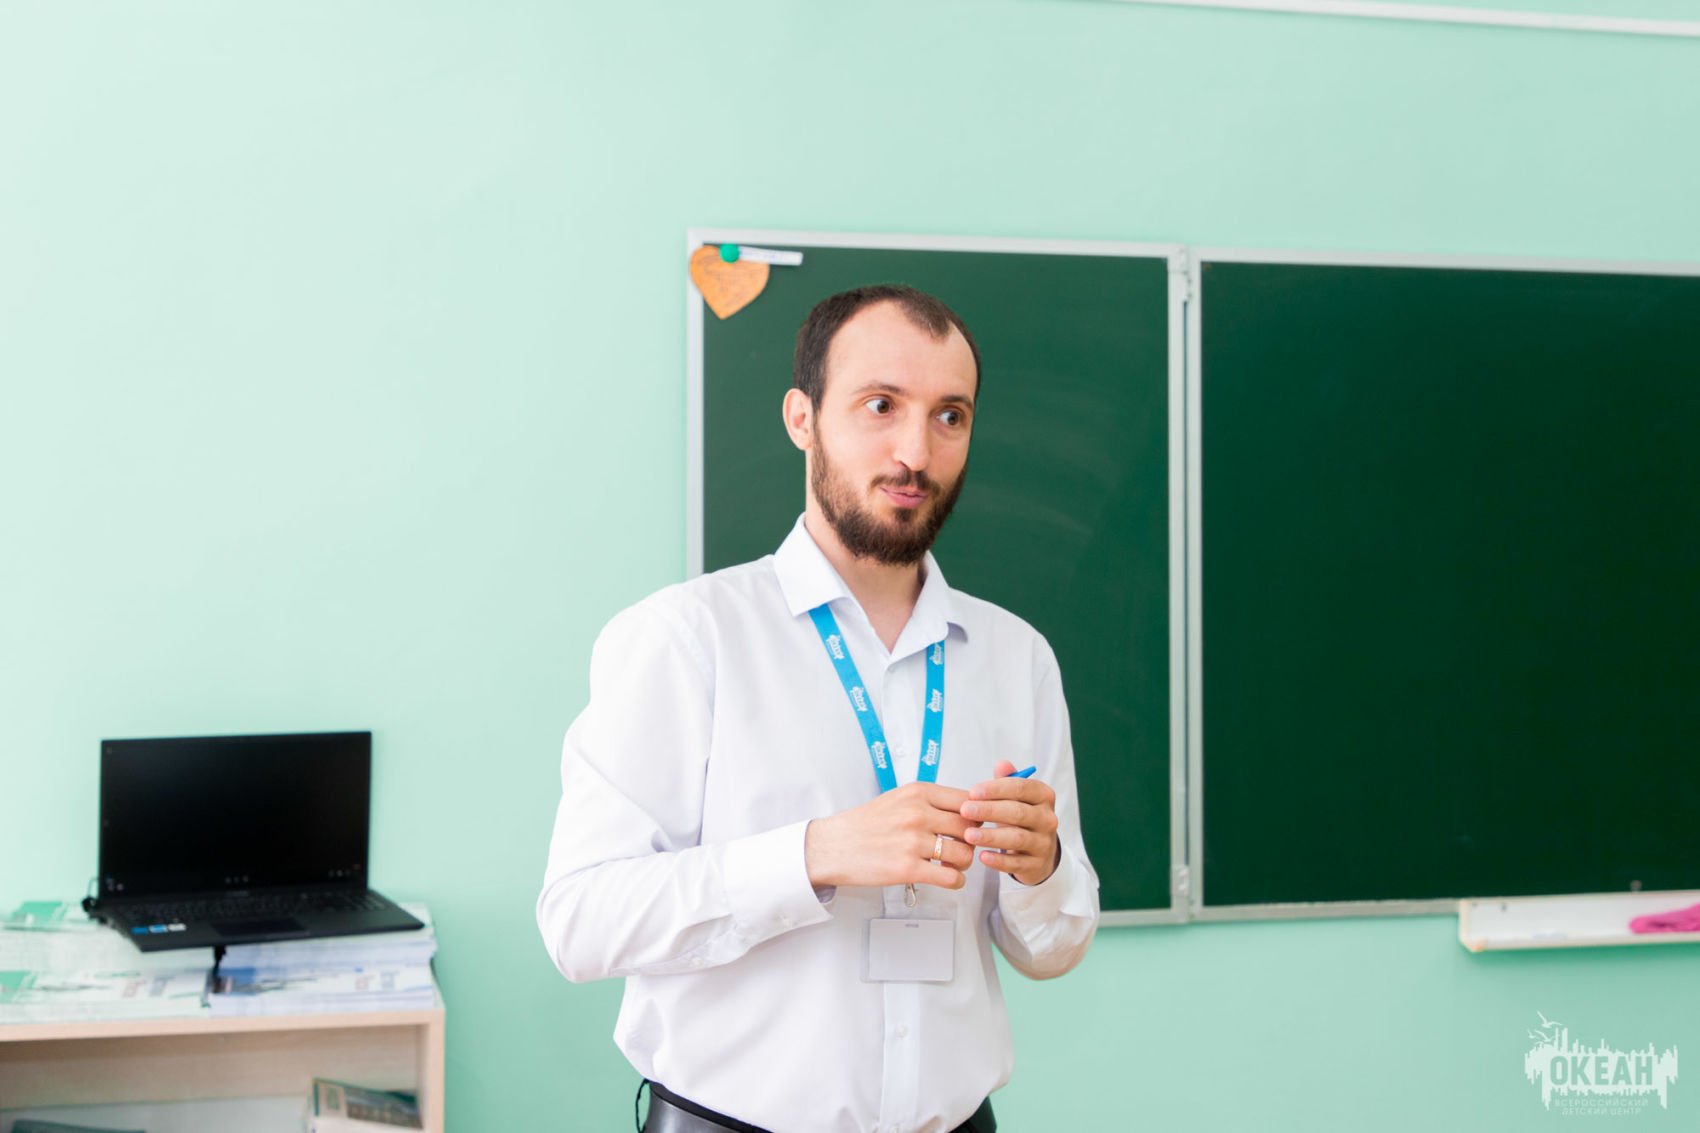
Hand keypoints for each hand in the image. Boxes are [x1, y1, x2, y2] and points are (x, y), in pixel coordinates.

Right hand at [805, 783, 978, 890]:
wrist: (832, 847)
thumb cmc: (864, 824)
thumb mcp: (898, 799)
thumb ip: (929, 802)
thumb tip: (964, 810)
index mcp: (917, 793)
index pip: (967, 800)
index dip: (975, 815)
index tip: (971, 825)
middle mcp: (918, 813)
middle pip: (970, 827)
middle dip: (971, 840)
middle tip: (962, 847)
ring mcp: (913, 841)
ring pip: (965, 854)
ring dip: (963, 863)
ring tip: (951, 864)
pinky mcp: (908, 869)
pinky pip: (951, 877)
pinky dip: (956, 881)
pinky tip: (946, 878)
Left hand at [960, 760, 1059, 885]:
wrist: (1038, 851)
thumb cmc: (1020, 818)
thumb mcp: (1016, 797)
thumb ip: (1007, 780)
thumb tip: (1002, 764)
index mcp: (1043, 796)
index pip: (1021, 787)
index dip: (996, 789)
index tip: (972, 791)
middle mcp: (1048, 818)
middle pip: (1018, 812)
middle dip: (990, 810)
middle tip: (965, 810)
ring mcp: (1044, 843)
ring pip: (1018, 838)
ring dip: (992, 836)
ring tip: (969, 835)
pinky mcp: (1037, 864)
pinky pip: (1017, 863)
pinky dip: (999, 861)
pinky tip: (982, 856)